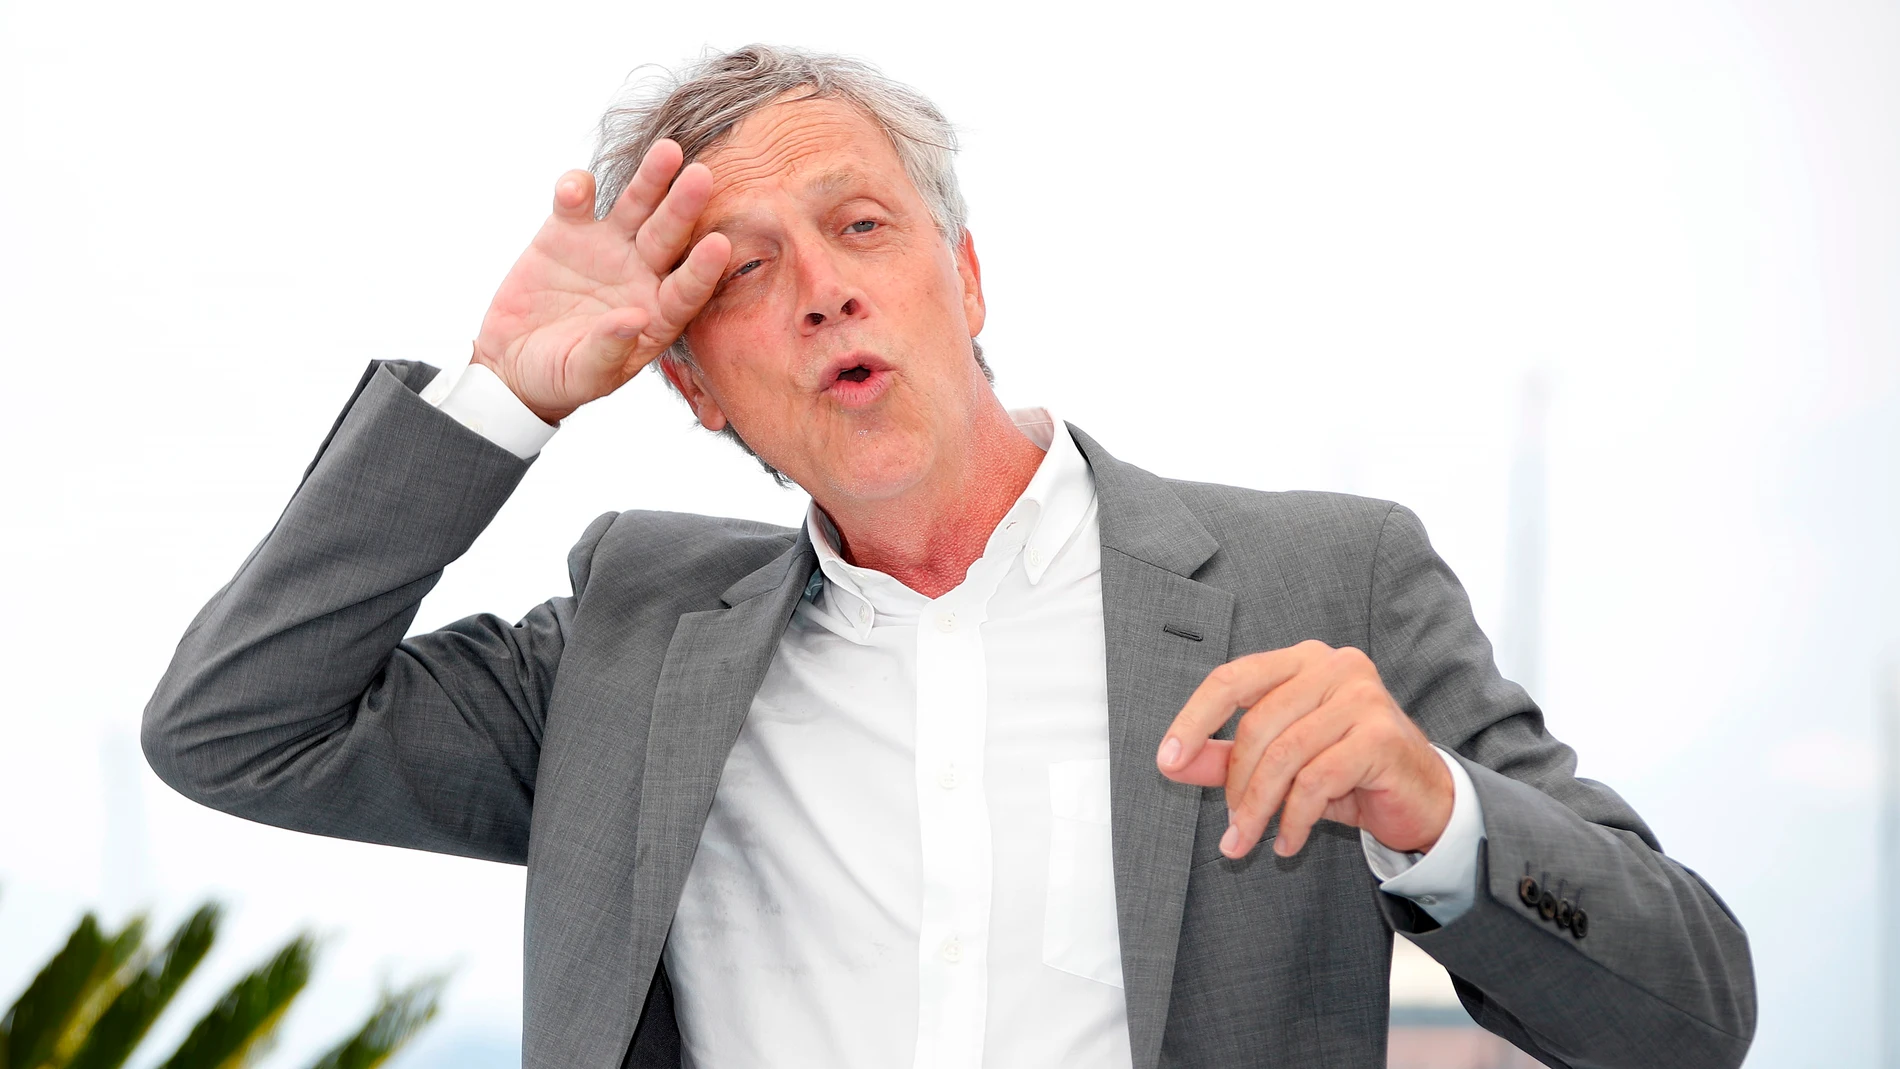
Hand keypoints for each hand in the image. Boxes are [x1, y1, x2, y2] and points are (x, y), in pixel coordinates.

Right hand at [471, 139, 732, 424]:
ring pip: (634, 207)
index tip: (719, 246)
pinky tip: (577, 187)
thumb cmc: (561, 378)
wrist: (515, 363)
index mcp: (658, 314)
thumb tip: (634, 321)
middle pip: (669, 236)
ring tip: (668, 151)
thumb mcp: (584, 375)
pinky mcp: (567, 232)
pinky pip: (576, 204)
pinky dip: (576, 190)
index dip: (703, 269)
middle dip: (685, 207)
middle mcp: (642, 274)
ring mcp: (607, 248)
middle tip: (703, 176)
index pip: (688, 288)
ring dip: (650, 180)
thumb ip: (609, 350)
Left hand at [1154, 639, 1452, 858]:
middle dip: (1234, 785)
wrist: (1422, 799)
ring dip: (1259, 808)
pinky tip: (1287, 842)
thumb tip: (1170, 764)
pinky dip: (1294, 819)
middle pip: (1257, 724)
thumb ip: (1226, 757)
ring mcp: (1362, 697)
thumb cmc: (1347, 772)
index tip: (1166, 762)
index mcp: (1302, 660)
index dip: (1193, 720)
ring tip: (1247, 841)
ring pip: (1285, 755)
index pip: (1233, 679)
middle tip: (1229, 828)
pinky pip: (1317, 781)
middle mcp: (1334, 666)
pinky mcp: (1381, 736)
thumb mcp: (1279, 763)